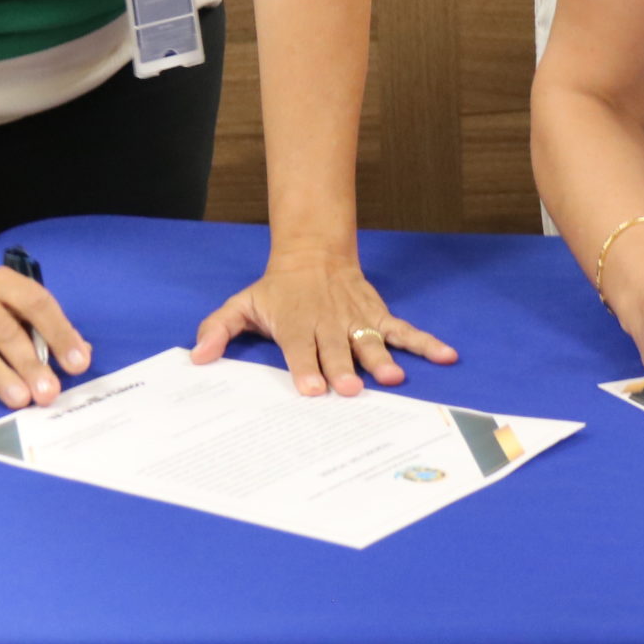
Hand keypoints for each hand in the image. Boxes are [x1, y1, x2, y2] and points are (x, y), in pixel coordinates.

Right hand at [0, 260, 88, 409]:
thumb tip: (81, 352)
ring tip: (19, 400)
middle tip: (49, 393)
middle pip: (5, 330)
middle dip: (29, 363)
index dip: (59, 332)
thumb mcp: (5, 300)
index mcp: (2, 284)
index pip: (36, 303)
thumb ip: (40, 325)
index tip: (78, 363)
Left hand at [191, 250, 455, 396]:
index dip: (306, 368)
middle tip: (352, 390)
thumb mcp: (242, 304)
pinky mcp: (377, 317)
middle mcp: (328, 325)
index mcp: (295, 324)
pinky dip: (425, 342)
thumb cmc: (276, 290)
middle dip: (343, 369)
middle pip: (336, 350)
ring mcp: (356, 321)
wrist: (313, 253)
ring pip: (370, 342)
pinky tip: (446, 355)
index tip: (313, 389)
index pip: (300, 348)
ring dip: (382, 359)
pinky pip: (403, 330)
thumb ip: (218, 329)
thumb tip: (197, 356)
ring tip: (395, 378)